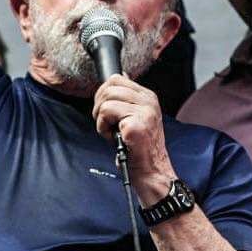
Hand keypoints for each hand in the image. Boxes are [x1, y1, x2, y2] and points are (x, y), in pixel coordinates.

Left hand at [93, 74, 175, 202]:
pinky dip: (103, 129)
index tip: (105, 110)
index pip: (117, 78)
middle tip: (106, 123)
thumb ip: (126, 99)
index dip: (104, 94)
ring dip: (101, 120)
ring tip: (112, 132)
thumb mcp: (137, 116)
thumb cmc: (140, 148)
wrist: (152, 172)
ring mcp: (144, 112)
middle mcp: (148, 101)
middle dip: (99, 106)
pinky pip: (105, 115)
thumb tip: (116, 79)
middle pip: (109, 87)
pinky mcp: (135, 125)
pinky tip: (114, 139)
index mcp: (148, 97)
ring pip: (106, 101)